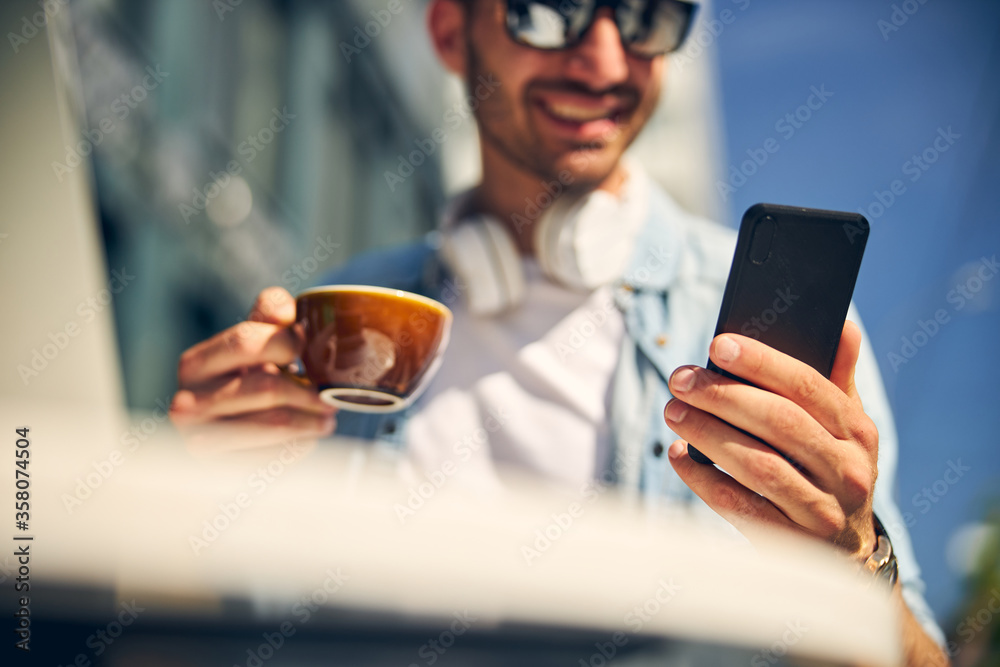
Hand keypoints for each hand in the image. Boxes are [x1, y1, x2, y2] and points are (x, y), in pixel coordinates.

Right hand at [169, 287, 336, 453]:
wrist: (224, 438)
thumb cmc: (244, 382)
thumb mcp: (250, 344)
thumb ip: (267, 316)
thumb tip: (286, 310)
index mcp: (194, 364)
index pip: (245, 341)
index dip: (286, 341)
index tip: (307, 347)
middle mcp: (188, 403)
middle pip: (265, 386)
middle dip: (307, 390)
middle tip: (329, 397)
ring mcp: (200, 441)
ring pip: (274, 424)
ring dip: (311, 421)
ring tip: (326, 419)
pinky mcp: (221, 472)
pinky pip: (275, 457)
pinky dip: (299, 446)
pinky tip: (305, 440)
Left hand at [663, 321, 878, 560]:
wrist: (847, 554)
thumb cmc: (831, 470)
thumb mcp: (846, 429)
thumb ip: (838, 378)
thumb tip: (843, 326)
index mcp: (858, 432)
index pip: (809, 386)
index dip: (762, 362)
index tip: (717, 344)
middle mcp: (847, 470)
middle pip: (780, 423)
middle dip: (724, 396)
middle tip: (680, 379)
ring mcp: (822, 510)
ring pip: (759, 465)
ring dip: (708, 434)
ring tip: (673, 411)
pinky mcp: (791, 542)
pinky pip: (740, 506)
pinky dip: (703, 479)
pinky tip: (678, 456)